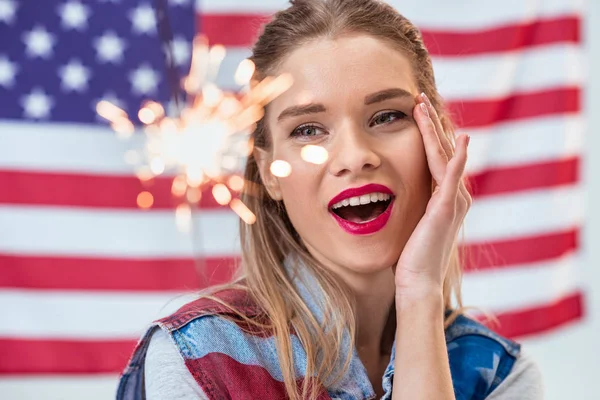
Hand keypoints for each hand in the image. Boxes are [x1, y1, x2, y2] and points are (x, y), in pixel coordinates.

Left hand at [394, 93, 470, 300]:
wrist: (417, 282)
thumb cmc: (411, 256)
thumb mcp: (411, 223)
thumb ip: (412, 205)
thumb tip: (397, 193)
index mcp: (444, 197)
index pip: (437, 155)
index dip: (428, 132)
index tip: (416, 110)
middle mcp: (453, 196)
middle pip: (443, 149)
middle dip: (431, 123)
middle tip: (419, 97)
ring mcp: (452, 201)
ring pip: (444, 156)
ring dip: (435, 130)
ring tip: (424, 105)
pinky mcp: (446, 209)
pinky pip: (452, 177)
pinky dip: (456, 158)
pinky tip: (462, 139)